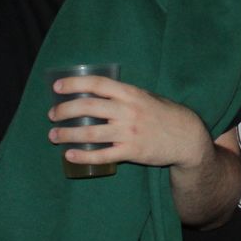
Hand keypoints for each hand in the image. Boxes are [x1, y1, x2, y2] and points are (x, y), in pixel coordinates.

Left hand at [48, 76, 210, 168]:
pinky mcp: (132, 152)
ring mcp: (130, 132)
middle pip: (89, 107)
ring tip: (54, 136)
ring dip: (68, 135)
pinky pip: (103, 155)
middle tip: (52, 115)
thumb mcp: (147, 97)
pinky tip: (70, 156)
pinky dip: (84, 156)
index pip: (98, 84)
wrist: (187, 138)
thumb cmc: (165, 115)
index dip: (75, 84)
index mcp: (131, 94)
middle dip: (65, 111)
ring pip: (91, 133)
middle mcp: (129, 111)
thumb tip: (96, 92)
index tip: (57, 87)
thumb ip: (124, 95)